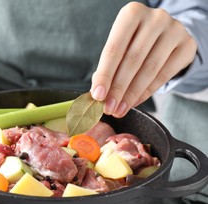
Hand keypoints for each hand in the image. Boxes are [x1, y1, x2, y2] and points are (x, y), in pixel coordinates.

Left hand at [90, 2, 196, 117]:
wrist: (166, 34)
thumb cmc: (135, 41)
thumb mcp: (119, 47)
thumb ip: (108, 67)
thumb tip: (98, 94)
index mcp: (131, 14)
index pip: (114, 49)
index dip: (105, 75)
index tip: (98, 96)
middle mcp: (155, 18)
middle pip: (132, 60)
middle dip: (118, 88)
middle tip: (109, 108)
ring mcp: (174, 30)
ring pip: (149, 69)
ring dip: (132, 94)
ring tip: (120, 109)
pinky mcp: (187, 45)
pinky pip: (164, 74)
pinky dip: (147, 92)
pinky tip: (135, 102)